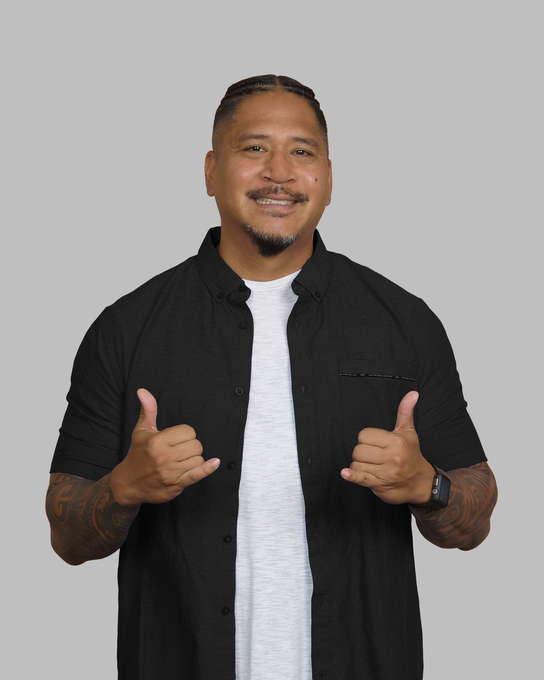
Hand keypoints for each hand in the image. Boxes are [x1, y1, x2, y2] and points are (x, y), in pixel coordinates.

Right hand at [110, 389, 219, 506]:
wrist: (128, 483)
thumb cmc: (138, 454)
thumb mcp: (142, 431)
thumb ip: (148, 410)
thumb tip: (143, 391)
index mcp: (157, 441)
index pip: (188, 431)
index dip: (186, 434)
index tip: (177, 439)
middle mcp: (164, 457)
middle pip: (196, 445)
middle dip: (191, 446)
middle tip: (179, 451)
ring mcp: (170, 472)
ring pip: (198, 459)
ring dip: (194, 459)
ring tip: (181, 461)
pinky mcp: (175, 485)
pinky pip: (197, 474)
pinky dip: (208, 469)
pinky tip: (215, 462)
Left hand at [340, 391, 434, 504]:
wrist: (421, 482)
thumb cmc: (411, 454)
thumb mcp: (408, 431)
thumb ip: (405, 411)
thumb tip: (412, 393)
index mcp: (396, 441)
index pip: (364, 435)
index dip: (367, 439)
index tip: (377, 444)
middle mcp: (391, 457)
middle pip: (358, 450)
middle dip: (362, 452)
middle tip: (375, 455)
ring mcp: (385, 472)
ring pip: (356, 464)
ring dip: (360, 465)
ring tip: (373, 466)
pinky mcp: (379, 484)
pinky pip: (361, 478)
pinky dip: (352, 476)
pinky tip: (345, 473)